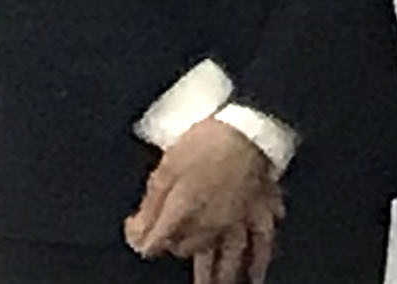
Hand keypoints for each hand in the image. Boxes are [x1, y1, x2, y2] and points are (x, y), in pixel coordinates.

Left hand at [126, 119, 278, 281]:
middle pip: (187, 250)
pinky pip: (262, 242)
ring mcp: (237, 220)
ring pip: (227, 256)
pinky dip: (259, 262)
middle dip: (175, 250)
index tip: (134, 226)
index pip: (154, 243)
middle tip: (170, 248)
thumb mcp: (165, 168)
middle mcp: (210, 224)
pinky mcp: (260, 210)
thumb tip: (137, 231)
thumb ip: (150, 205)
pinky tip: (255, 277)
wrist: (250, 127)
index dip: (138, 238)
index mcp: (183, 213)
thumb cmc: (205, 143)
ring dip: (220, 275)